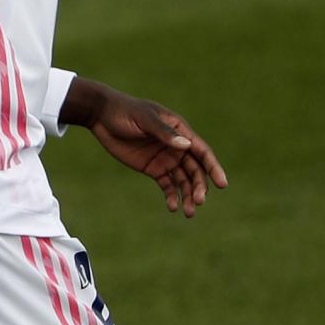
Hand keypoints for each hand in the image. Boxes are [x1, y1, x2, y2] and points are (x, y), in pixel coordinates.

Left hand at [85, 87, 228, 217]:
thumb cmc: (125, 112)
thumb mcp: (144, 119)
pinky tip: (172, 207)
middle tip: (199, 202)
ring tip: (188, 212)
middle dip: (199, 187)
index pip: (202, 152)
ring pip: (183, 180)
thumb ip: (164, 132)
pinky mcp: (153, 168)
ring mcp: (166, 158)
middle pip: (195, 170)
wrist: (101, 116)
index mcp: (180, 131)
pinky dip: (172, 196)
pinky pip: (167, 184)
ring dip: (188, 196)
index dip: (214, 168)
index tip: (222, 184)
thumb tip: (187, 145)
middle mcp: (177, 146)